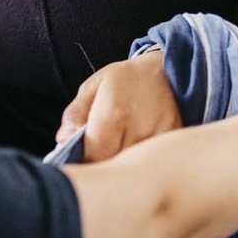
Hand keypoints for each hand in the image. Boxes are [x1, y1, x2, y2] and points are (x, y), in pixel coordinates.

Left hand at [56, 51, 182, 160]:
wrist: (167, 71)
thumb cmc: (126, 78)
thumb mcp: (94, 86)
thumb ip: (75, 114)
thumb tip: (63, 140)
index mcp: (114, 113)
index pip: (93, 152)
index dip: (84, 157)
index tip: (81, 153)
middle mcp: (139, 128)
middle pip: (113, 163)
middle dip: (101, 162)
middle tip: (97, 151)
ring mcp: (160, 139)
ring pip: (132, 166)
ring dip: (122, 163)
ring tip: (118, 147)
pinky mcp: (173, 145)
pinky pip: (152, 164)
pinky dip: (141, 162)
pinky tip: (137, 149)